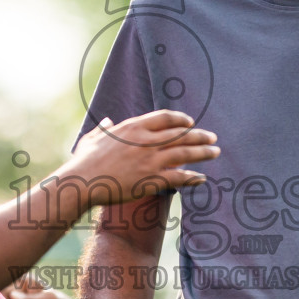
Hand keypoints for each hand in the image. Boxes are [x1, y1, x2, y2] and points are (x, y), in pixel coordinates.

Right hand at [63, 110, 218, 210]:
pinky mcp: (151, 179)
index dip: (180, 119)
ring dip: (203, 152)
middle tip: (212, 137)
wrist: (82, 181)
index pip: (165, 118)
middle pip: (180, 134)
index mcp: (133, 127)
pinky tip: (202, 177)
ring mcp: (150, 160)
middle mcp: (145, 141)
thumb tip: (107, 121)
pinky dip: (193, 177)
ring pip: (185, 153)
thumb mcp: (93, 137)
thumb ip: (104, 128)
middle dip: (199, 135)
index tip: (190, 122)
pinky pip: (179, 177)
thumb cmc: (84, 161)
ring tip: (215, 152)